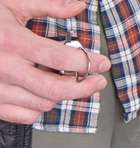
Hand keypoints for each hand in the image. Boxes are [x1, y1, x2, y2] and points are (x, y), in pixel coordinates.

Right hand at [0, 0, 110, 124]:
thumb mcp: (10, 4)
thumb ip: (47, 5)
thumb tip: (80, 5)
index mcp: (12, 41)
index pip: (61, 57)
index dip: (88, 62)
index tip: (102, 62)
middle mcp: (4, 68)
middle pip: (57, 89)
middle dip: (83, 87)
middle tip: (96, 81)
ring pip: (44, 104)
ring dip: (61, 95)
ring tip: (67, 83)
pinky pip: (26, 116)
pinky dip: (40, 108)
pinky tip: (42, 94)